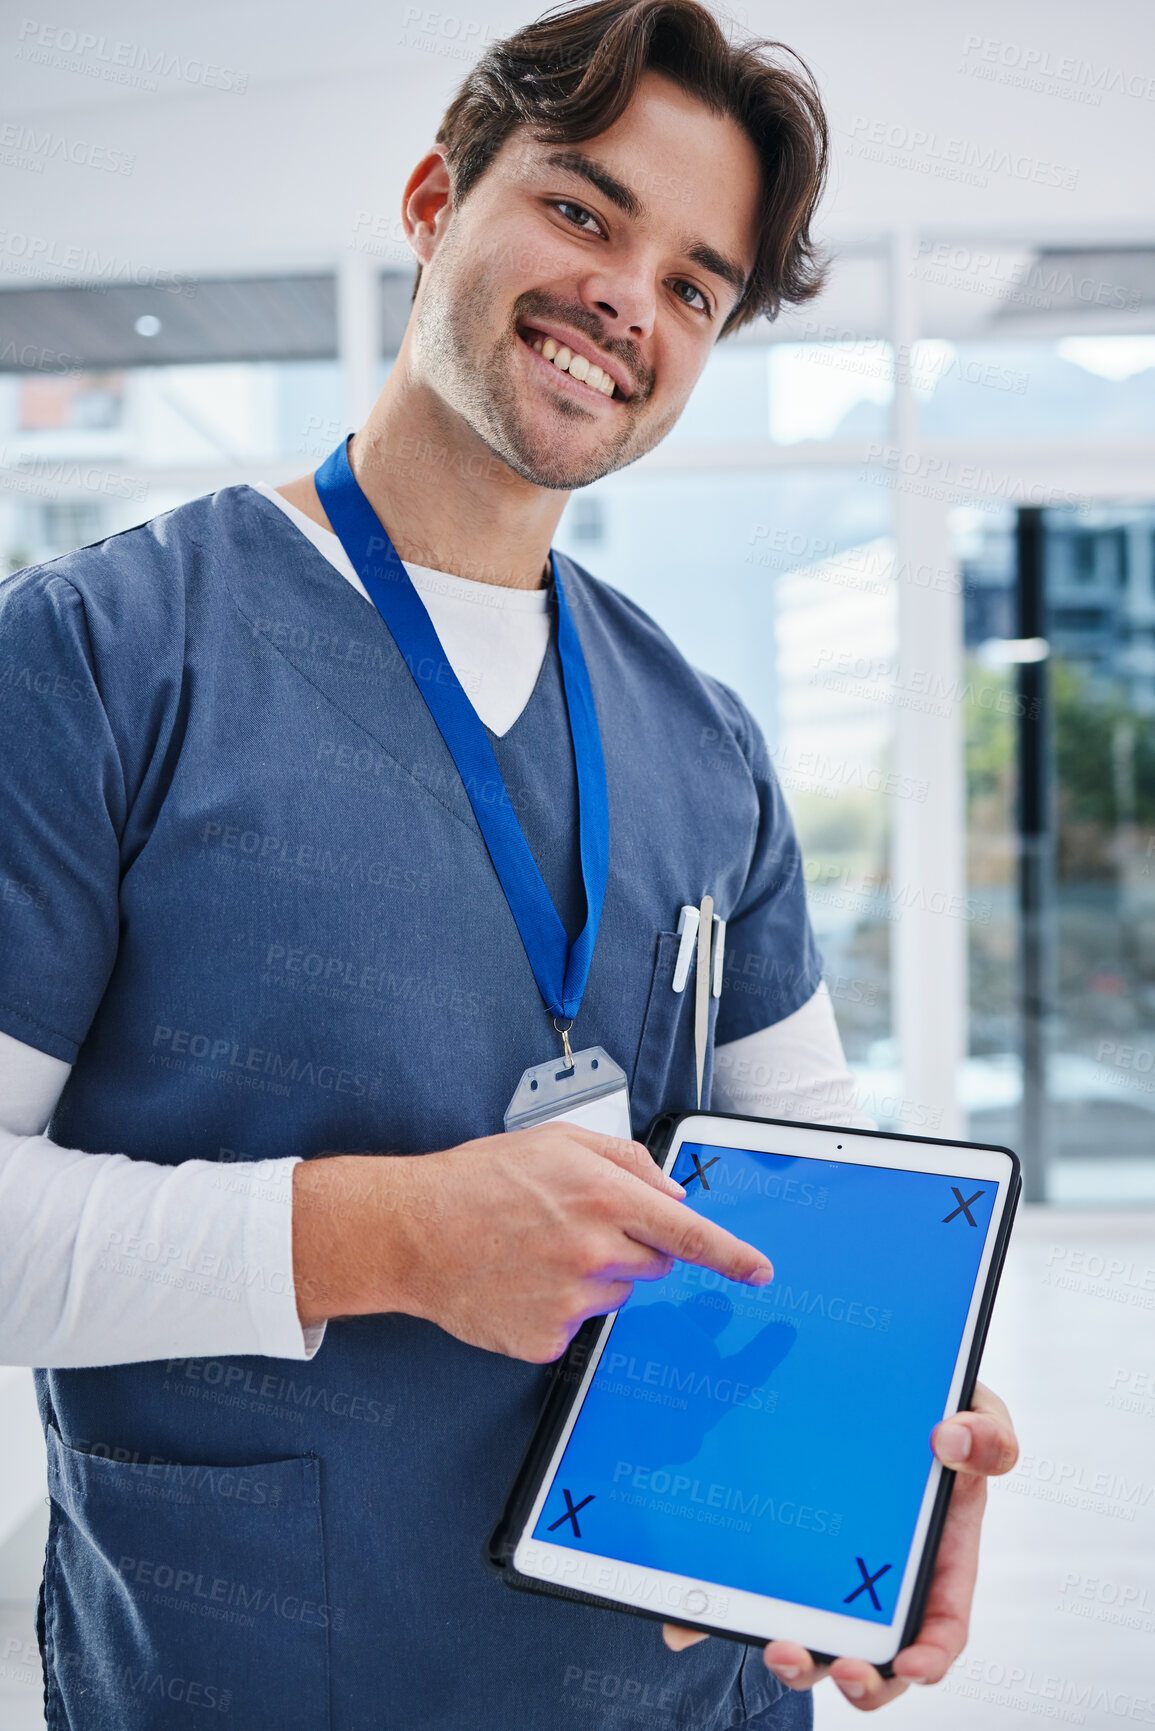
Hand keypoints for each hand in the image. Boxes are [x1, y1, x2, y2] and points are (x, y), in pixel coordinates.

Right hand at [292, 1126, 772, 1360]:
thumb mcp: (556, 1141)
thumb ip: (625, 1161)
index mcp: (603, 1197)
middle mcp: (594, 1251)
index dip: (732, 1255)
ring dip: (594, 1275)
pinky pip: (577, 1324)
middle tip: (579, 1228)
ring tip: (538, 1251)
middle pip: (655, 1263)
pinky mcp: (546, 1337)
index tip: (760, 1270)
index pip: (689, 1232)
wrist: (412, 1230)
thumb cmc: (478, 1181)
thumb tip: (670, 1189)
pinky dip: (557, 1306)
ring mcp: (571, 1299)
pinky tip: (521, 1281)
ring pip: (617, 1293)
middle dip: (634, 1247)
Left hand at [662, 1382, 1018, 1708]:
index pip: (942, 1628)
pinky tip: (687, 1621)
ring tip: (777, 1646)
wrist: (871, 1383)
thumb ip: (987, 1431)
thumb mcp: (976, 1410)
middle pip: (875, 1657)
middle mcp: (882, 1578)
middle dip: (858, 1678)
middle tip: (837, 1666)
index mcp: (939, 1558)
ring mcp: (828, 1571)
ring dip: (797, 1659)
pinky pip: (753, 1595)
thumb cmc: (936, 1409)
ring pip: (814, 1637)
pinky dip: (722, 1616)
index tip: (909, 1664)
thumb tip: (953, 1441)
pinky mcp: (778, 1555)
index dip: (929, 1656)